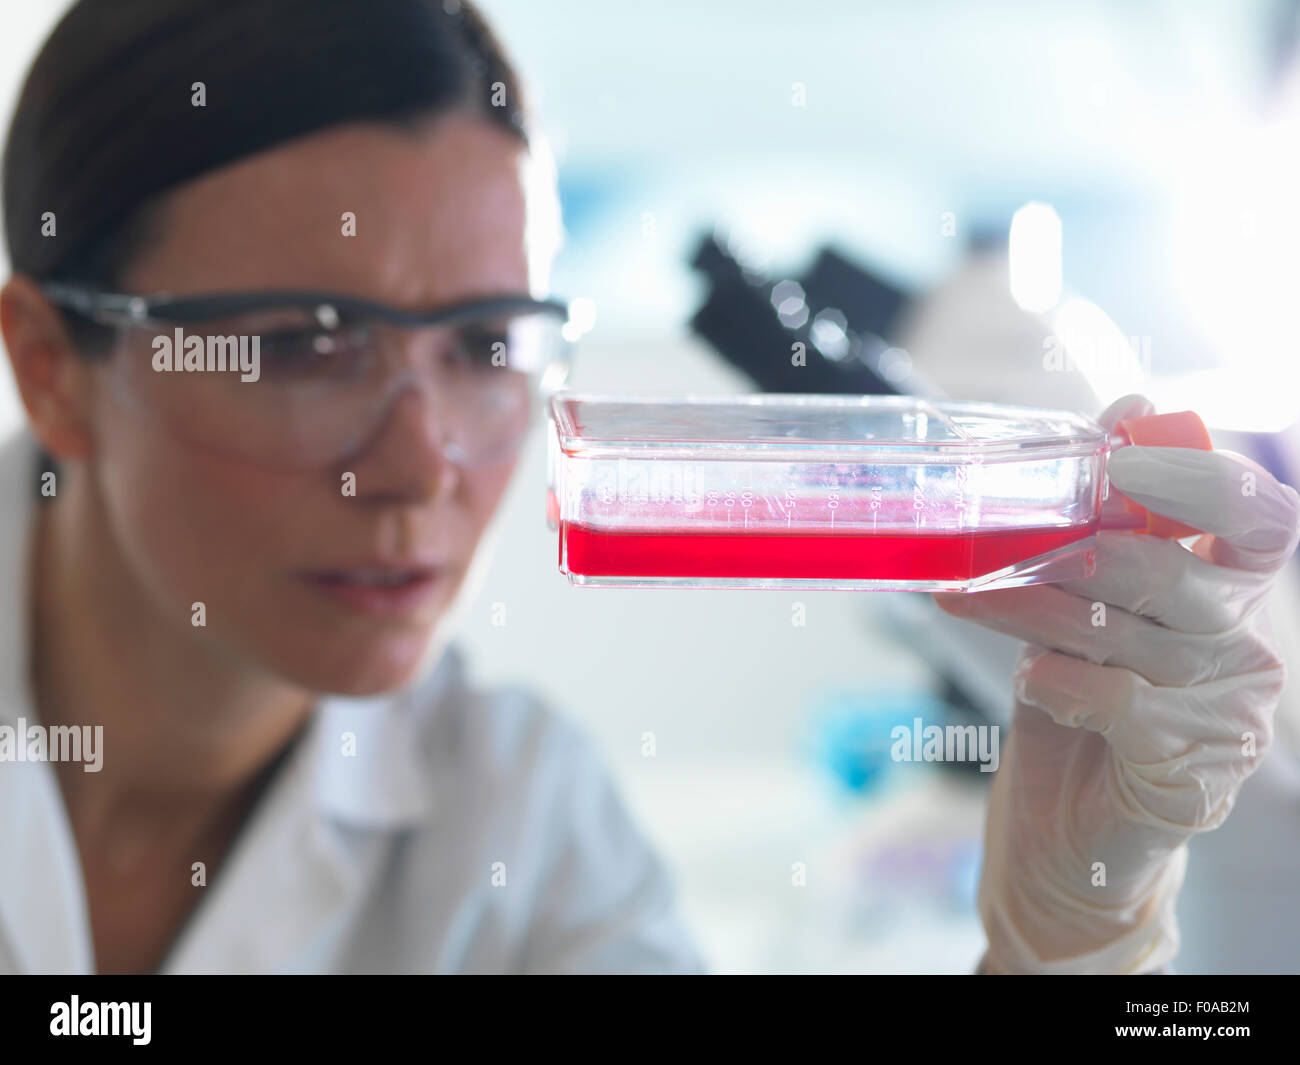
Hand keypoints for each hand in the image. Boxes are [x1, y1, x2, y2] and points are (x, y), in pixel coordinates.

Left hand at [933, 394, 1299, 973]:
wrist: (1068, 832)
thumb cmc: (1075, 703)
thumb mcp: (1078, 605)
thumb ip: (1101, 525)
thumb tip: (1125, 408)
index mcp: (1230, 590)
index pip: (1255, 518)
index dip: (1199, 480)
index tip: (1120, 462)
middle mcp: (1246, 645)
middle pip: (1168, 574)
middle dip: (1070, 552)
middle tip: (992, 539)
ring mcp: (1230, 713)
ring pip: (1127, 634)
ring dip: (1031, 608)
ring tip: (966, 596)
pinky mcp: (1196, 771)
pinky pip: (1119, 702)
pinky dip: (1059, 682)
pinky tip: (1035, 682)